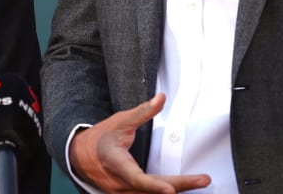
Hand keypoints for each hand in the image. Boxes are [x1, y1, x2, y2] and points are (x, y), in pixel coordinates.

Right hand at [68, 93, 211, 192]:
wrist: (80, 156)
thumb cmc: (101, 138)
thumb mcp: (120, 121)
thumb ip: (143, 112)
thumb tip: (161, 98)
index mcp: (117, 164)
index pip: (137, 178)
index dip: (154, 186)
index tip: (171, 190)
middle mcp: (120, 184)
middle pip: (152, 191)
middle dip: (180, 186)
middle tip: (203, 179)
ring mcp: (123, 193)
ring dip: (176, 190)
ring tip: (198, 181)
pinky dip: (161, 192)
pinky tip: (181, 187)